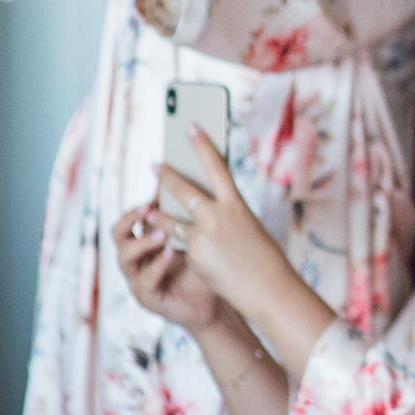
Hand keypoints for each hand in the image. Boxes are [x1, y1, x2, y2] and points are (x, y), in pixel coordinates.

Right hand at [114, 202, 223, 332]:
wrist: (215, 303)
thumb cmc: (205, 267)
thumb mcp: (195, 238)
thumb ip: (186, 217)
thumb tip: (191, 181)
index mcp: (145, 240)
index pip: (132, 218)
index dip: (142, 204)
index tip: (157, 190)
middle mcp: (137, 258)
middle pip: (118, 233)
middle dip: (130, 218)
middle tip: (148, 208)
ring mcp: (138, 278)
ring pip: (125, 256)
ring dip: (142, 242)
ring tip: (162, 233)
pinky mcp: (146, 297)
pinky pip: (144, 280)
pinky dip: (157, 266)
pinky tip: (170, 254)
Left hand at [155, 128, 289, 311]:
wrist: (267, 288)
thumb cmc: (264, 258)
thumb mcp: (248, 227)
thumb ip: (225, 215)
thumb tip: (202, 210)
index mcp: (237, 204)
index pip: (216, 166)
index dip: (202, 144)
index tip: (190, 126)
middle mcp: (218, 215)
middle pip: (184, 190)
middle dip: (166, 177)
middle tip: (154, 165)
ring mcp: (203, 236)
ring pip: (171, 221)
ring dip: (156, 215)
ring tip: (146, 210)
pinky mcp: (194, 255)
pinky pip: (182, 248)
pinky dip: (184, 251)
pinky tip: (186, 257)